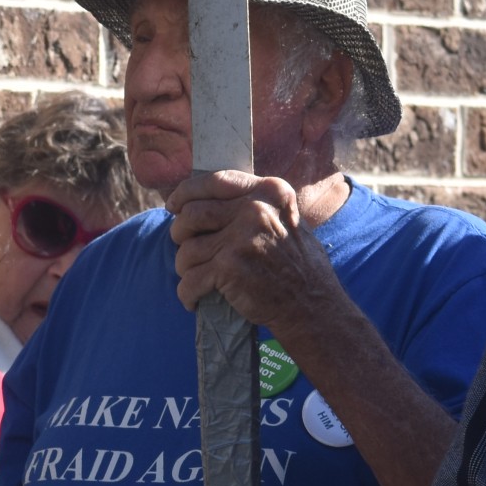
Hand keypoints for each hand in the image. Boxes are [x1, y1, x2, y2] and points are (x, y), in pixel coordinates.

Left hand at [168, 169, 337, 329]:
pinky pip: (190, 280)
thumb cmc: (297, 264)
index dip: (186, 193)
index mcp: (268, 192)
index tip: (173, 205)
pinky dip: (187, 293)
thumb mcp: (285, 218)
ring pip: (186, 249)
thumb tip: (205, 198)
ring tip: (197, 278)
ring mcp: (240, 239)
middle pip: (192, 214)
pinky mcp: (229, 268)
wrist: (312, 304)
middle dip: (180, 234)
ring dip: (185, 267)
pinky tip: (194, 299)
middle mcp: (254, 210)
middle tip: (186, 248)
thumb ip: (253, 203)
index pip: (214, 181)